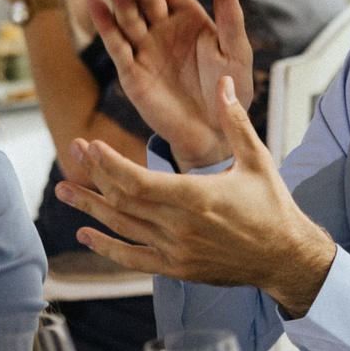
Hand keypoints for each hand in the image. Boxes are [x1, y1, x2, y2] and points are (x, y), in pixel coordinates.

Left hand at [55, 76, 335, 315]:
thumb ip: (234, 121)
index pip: (138, 181)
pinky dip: (107, 247)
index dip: (109, 164)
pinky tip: (85, 233)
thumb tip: (224, 82)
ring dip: (90, 208)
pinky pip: (134, 259)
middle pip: (123, 200)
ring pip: (123, 227)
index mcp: (197, 197)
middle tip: (72, 152)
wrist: (286, 257)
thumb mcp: (257, 159)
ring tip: (63, 191)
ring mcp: (177, 250)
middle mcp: (181, 226)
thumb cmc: (273, 205)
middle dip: (94, 175)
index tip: (90, 146)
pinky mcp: (178, 268)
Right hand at [86, 0, 252, 165]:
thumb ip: (230, 19)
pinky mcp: (131, 71)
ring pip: (129, 18)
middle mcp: (162, 28)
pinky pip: (116, 45)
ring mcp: (145, 48)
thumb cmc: (228, 89)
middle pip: (148, 0)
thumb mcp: (235, 52)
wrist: (214, 132)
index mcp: (188, 18)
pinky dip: (105, 26)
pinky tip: (95, 4)